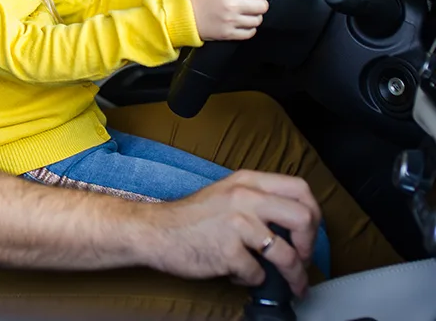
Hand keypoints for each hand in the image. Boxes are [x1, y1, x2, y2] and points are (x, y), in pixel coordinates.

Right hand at [146, 170, 320, 296]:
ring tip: (290, 284)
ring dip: (293, 275)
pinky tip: (240, 275)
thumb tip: (292, 224)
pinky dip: (253, 280)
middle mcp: (245, 197)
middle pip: (303, 217)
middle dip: (309, 246)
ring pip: (286, 254)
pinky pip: (257, 274)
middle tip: (302, 258)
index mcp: (247, 181)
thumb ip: (257, 199)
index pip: (300, 188)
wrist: (154, 231)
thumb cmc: (190, 217)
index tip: (307, 232)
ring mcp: (236, 224)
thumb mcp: (226, 193)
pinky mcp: (227, 251)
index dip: (313, 213)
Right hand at [189, 0, 271, 40]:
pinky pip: (250, 32)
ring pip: (258, 20)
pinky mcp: (228, 33)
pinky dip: (248, 28)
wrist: (180, 15)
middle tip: (252, 2)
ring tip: (245, 13)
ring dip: (254, 16)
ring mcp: (231, 20)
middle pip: (263, 6)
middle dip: (260, 3)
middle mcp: (232, 4)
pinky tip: (241, 22)